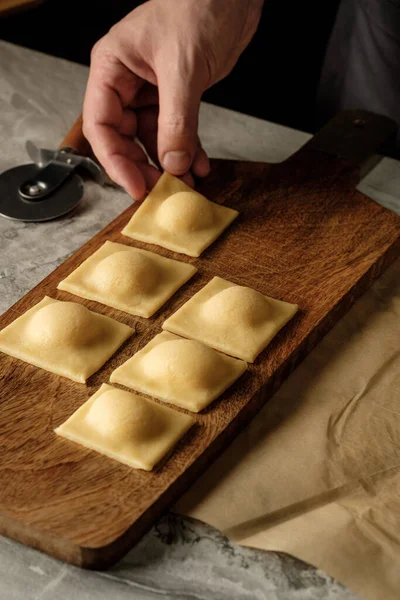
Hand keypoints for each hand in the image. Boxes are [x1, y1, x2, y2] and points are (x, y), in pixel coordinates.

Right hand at [83, 0, 262, 199]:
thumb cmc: (198, 4)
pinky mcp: (177, 97)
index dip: (116, 161)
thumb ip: (176, 121)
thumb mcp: (183, 68)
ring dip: (170, 164)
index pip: (101, 125)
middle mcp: (127, 81)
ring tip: (186, 183)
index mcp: (111, 67)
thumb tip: (173, 163)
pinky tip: (200, 166)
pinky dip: (189, 152)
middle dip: (144, 166)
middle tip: (163, 189)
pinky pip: (177, 133)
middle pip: (125, 138)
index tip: (136, 186)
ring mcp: (152, 91)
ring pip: (152, 140)